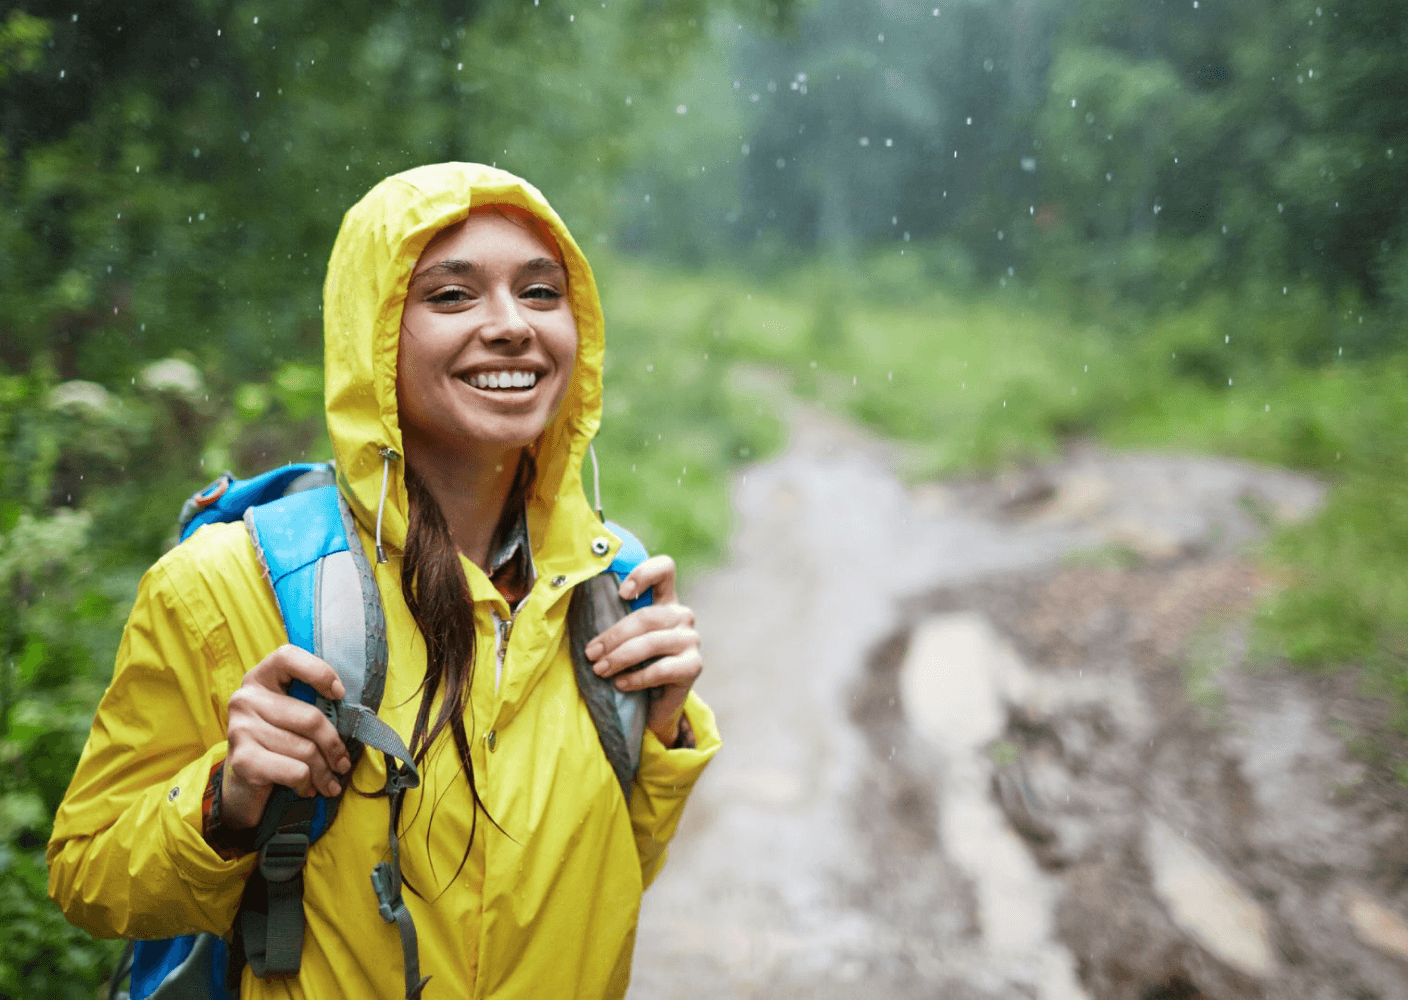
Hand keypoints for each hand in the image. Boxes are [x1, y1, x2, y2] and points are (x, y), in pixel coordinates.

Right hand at [222, 645, 351, 828]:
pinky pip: (294, 771)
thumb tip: (355, 717)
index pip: (288, 657)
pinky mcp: (241, 759)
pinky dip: (307, 783)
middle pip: (310, 718)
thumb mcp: (292, 714)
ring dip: (324, 772)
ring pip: (305, 750)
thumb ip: (313, 704)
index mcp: (261, 678)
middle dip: (334, 746)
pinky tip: (307, 788)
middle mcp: (245, 698)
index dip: (319, 672)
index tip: (339, 695)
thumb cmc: (278, 741)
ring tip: (329, 781)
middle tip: (344, 764)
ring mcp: (240, 728)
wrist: (243, 782)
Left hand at [583, 554, 702, 746]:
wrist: (654, 705)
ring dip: (620, 657)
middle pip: (647, 616)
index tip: (621, 593)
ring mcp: (691, 640)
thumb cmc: (633, 664)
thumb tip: (576, 605)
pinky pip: (661, 669)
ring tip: (600, 670)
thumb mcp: (622, 638)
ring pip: (652, 642)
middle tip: (591, 653)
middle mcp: (682, 615)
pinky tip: (620, 684)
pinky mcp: (693, 666)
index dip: (644, 573)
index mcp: (665, 600)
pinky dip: (636, 678)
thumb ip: (612, 617)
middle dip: (614, 636)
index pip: (665, 569)